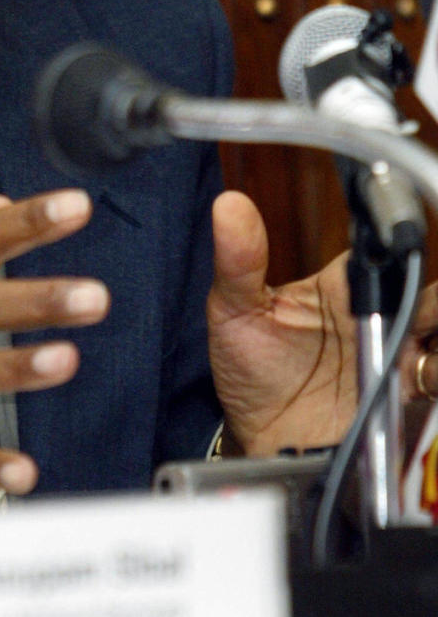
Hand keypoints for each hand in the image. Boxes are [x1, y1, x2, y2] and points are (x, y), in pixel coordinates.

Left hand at [208, 191, 437, 456]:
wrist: (258, 441)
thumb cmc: (248, 367)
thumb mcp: (234, 311)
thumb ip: (238, 261)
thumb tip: (229, 205)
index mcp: (341, 287)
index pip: (382, 254)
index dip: (395, 247)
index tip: (402, 246)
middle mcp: (377, 317)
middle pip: (425, 293)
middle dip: (431, 297)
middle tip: (425, 305)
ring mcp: (396, 357)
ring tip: (428, 342)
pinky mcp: (406, 398)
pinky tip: (431, 369)